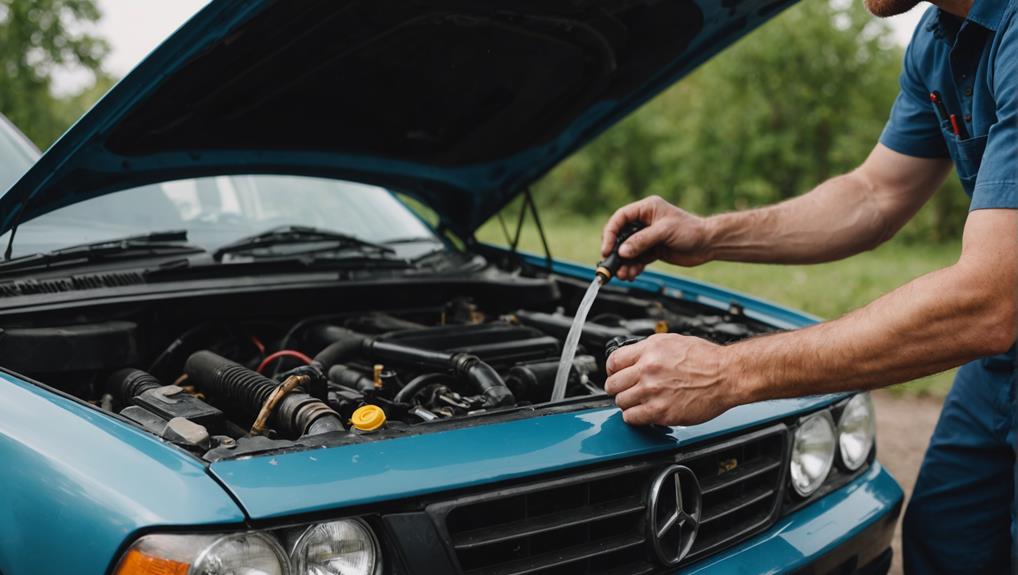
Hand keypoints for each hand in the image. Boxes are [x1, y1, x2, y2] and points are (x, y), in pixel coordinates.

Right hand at [600, 196, 711, 280]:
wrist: (708, 244)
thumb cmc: (690, 230)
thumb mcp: (664, 232)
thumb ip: (642, 241)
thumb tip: (622, 251)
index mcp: (646, 209)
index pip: (620, 218)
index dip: (610, 233)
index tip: (606, 249)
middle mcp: (644, 222)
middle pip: (620, 236)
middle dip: (615, 252)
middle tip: (612, 266)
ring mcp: (647, 237)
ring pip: (628, 251)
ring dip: (624, 264)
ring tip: (624, 274)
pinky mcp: (652, 250)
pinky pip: (637, 259)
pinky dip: (633, 268)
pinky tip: (632, 275)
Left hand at [604, 333, 737, 425]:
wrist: (727, 375)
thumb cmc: (707, 359)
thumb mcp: (674, 342)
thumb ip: (650, 350)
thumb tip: (635, 357)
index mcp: (650, 350)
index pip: (613, 361)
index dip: (612, 370)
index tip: (616, 375)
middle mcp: (648, 369)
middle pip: (613, 383)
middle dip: (618, 388)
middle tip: (626, 390)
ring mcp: (652, 391)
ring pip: (620, 402)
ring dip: (627, 403)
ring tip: (638, 402)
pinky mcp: (661, 411)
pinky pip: (632, 417)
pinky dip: (634, 417)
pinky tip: (643, 413)